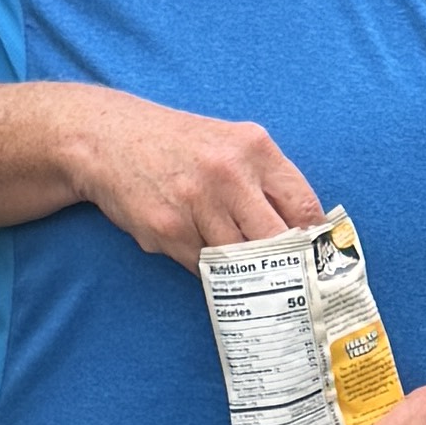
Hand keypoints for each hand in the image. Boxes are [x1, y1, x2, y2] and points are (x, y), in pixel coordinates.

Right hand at [61, 90, 322, 265]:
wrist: (108, 139)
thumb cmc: (178, 146)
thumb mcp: (230, 144)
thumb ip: (267, 181)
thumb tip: (307, 234)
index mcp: (254, 147)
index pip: (304, 206)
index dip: (314, 241)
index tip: (317, 262)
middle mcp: (229, 174)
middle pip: (277, 242)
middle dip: (285, 267)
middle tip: (291, 285)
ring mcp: (197, 204)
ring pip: (240, 262)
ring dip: (245, 275)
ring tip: (250, 280)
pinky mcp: (168, 230)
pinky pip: (204, 268)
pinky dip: (209, 271)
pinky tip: (202, 254)